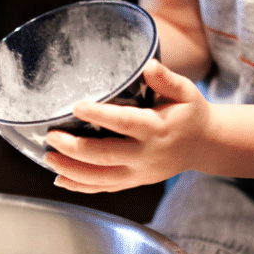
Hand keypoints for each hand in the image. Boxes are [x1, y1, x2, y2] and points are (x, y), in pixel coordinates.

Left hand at [44, 60, 210, 192]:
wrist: (205, 145)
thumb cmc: (191, 113)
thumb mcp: (186, 91)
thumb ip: (166, 79)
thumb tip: (148, 65)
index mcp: (157, 129)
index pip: (125, 123)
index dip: (100, 115)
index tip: (77, 106)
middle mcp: (146, 155)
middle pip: (105, 155)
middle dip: (74, 149)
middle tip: (51, 137)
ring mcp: (140, 173)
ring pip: (101, 177)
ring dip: (72, 170)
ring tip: (48, 157)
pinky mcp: (135, 182)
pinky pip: (105, 188)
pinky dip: (81, 186)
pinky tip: (60, 179)